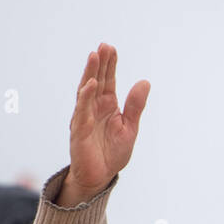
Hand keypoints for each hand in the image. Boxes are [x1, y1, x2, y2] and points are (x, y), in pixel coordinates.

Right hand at [58, 44, 149, 206]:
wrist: (100, 177)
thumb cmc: (112, 153)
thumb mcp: (130, 128)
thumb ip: (135, 106)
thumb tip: (145, 82)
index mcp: (107, 106)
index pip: (108, 81)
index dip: (109, 65)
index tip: (111, 48)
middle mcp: (94, 108)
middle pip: (96, 81)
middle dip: (99, 64)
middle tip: (103, 46)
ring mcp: (84, 118)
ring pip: (86, 91)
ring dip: (90, 73)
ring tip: (94, 56)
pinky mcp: (79, 131)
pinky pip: (82, 111)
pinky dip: (85, 97)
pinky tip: (90, 84)